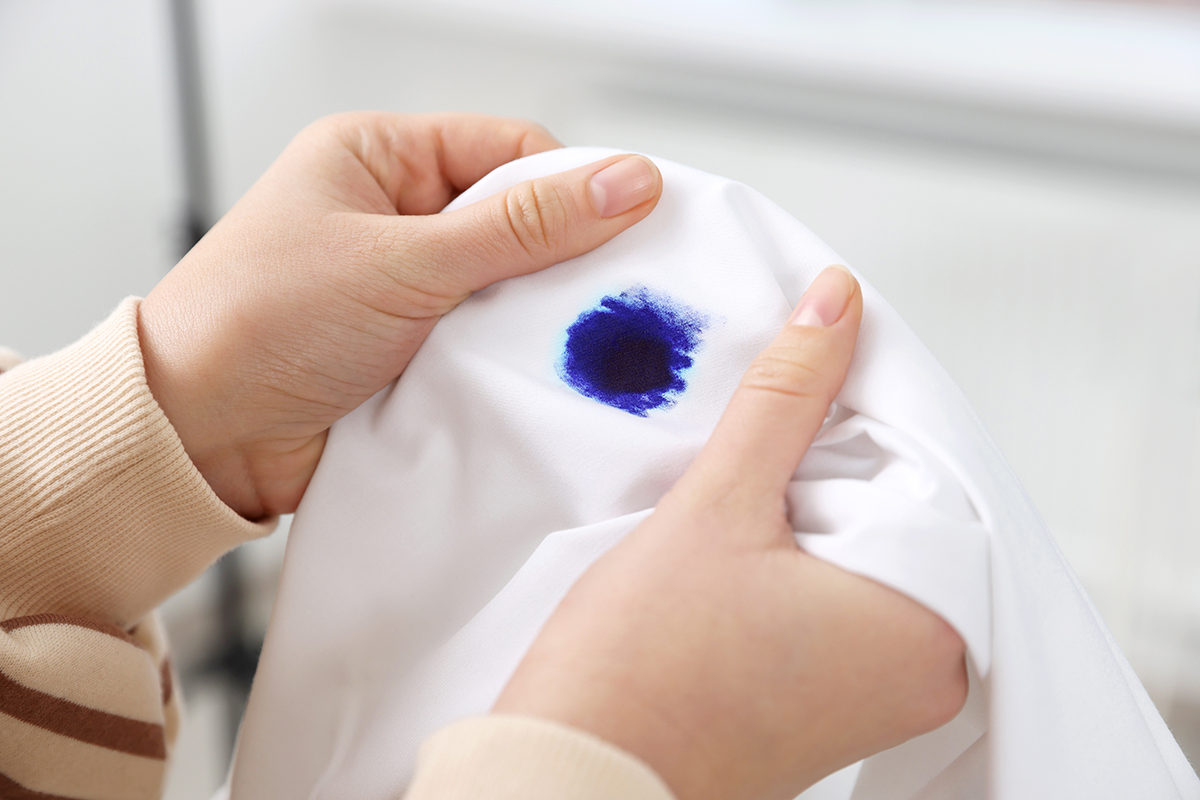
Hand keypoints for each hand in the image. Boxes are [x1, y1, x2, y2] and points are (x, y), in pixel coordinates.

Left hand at [138, 113, 660, 518]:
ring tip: (563, 343)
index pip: (507, 150)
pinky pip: (485, 344)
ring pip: (507, 290)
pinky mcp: (411, 350)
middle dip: (559, 261)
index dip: (572, 186)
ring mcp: (404, 288)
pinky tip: (528, 377)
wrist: (196, 436)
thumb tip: (624, 182)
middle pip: (516, 222)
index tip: (631, 224)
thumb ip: (520, 228)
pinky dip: (507, 361)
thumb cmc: (259, 322)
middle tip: (607, 297)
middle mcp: (394, 217)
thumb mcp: (403, 261)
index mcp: (379, 158)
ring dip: (531, 320)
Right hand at [495, 266, 968, 799]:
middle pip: (899, 508)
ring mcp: (877, 690)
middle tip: (752, 449)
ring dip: (801, 504)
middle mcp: (923, 670)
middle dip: (827, 460)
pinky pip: (834, 590)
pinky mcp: (829, 695)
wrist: (572, 776)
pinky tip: (731, 547)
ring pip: (861, 544)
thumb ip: (786, 399)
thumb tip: (836, 310)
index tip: (806, 368)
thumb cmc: (638, 681)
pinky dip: (791, 552)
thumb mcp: (716, 509)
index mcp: (930, 629)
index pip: (931, 470)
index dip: (861, 408)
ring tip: (731, 508)